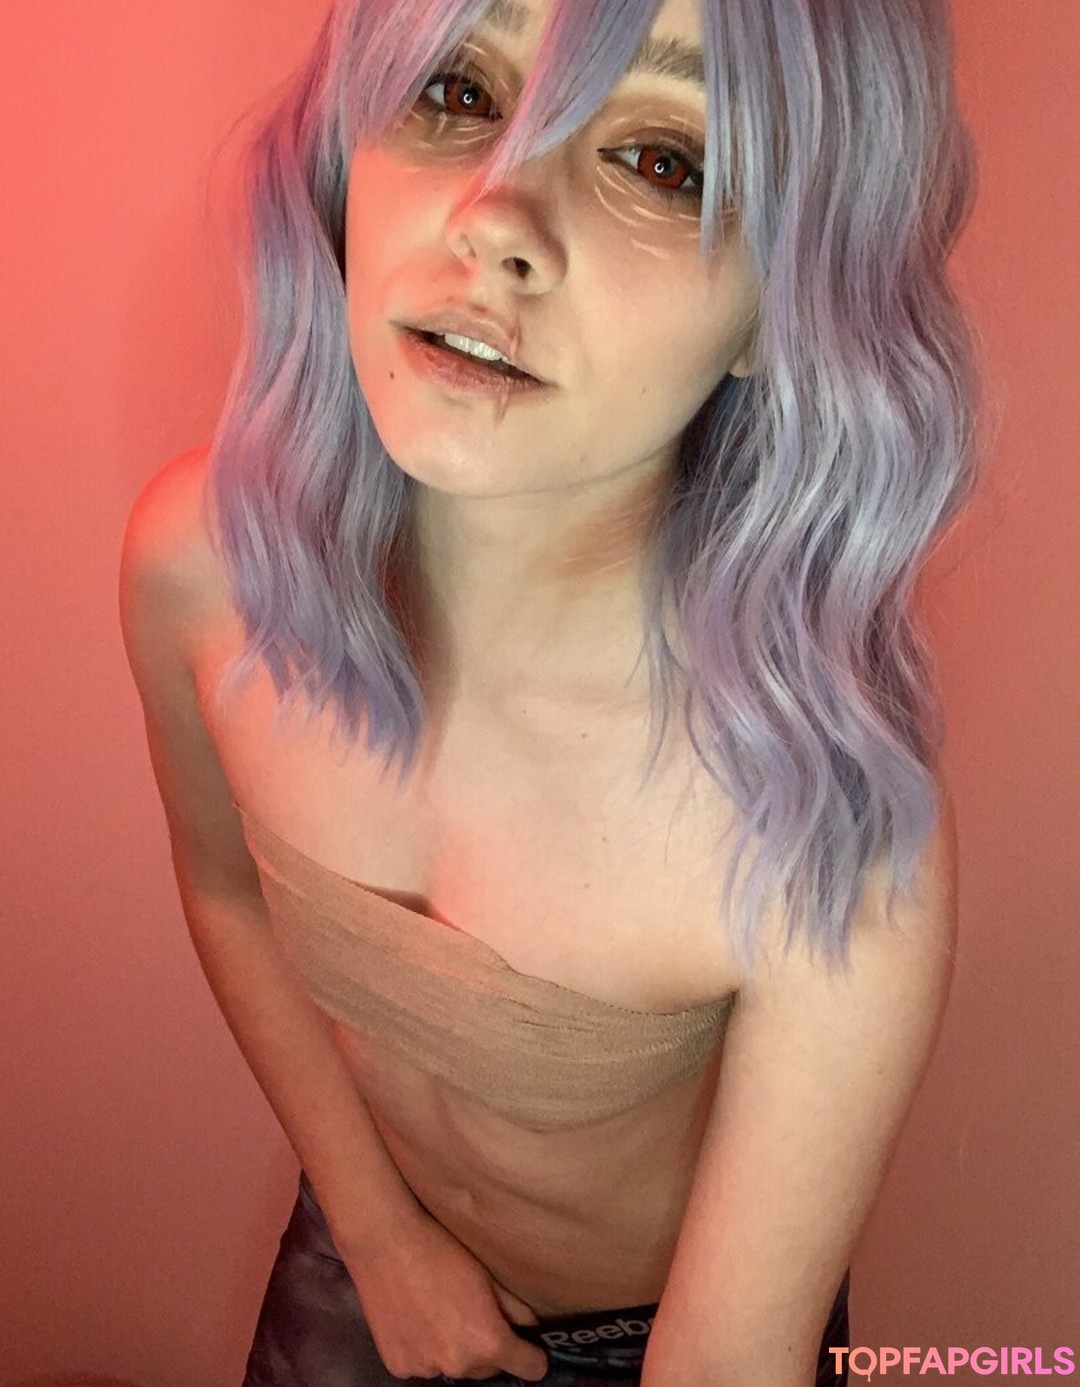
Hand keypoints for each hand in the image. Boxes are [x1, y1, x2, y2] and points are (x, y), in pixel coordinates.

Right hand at [340, 1204, 549, 1380]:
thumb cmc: (442, 1251)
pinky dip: (424, 1350)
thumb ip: (515, 1308)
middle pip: (488, 1368)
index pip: (530, 1368)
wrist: (385, 1244)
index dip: (531, 1354)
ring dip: (454, 1350)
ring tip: (440, 1314)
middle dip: (487, 1348)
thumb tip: (531, 1326)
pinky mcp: (398, 1366)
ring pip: (454, 1366)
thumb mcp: (487, 1275)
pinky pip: (423, 1365)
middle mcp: (459, 1365)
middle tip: (473, 1314)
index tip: (525, 1343)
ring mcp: (425, 1369)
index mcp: (488, 1342)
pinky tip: (416, 1320)